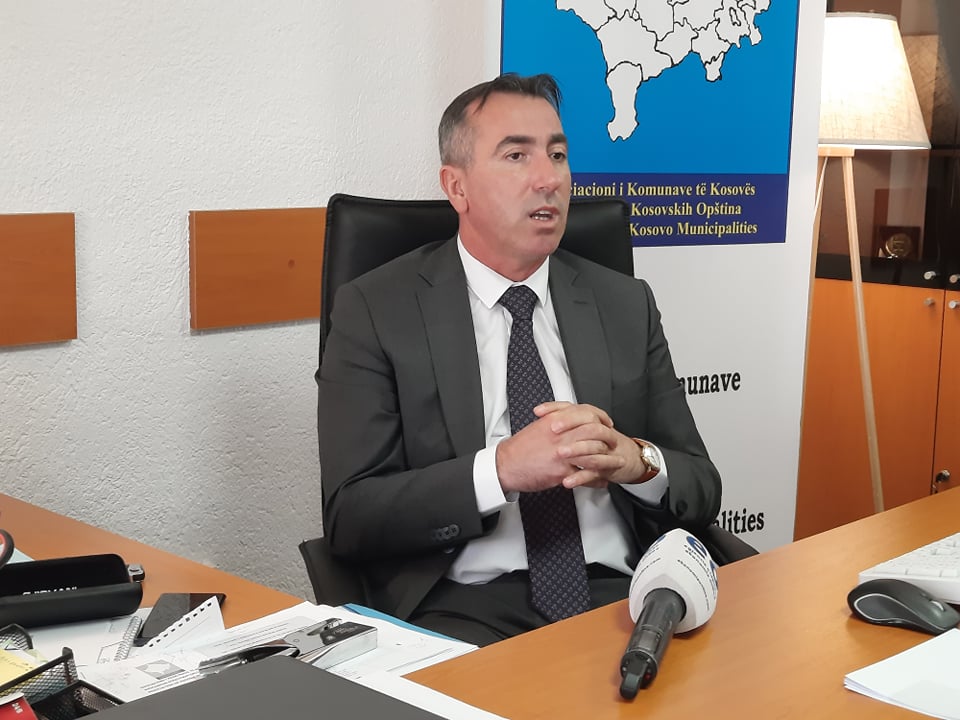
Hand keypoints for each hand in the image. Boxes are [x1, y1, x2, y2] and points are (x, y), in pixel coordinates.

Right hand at [495, 402, 643, 492]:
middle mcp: (560, 436)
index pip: (586, 413)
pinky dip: (596, 479)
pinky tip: (602, 481)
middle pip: (594, 432)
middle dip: (608, 438)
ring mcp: (562, 454)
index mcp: (555, 421)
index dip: (600, 417)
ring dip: (608, 460)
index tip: (606, 422)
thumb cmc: (520, 448)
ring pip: (594, 453)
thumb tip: (572, 418)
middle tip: (615, 442)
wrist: (505, 465)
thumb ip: (556, 418)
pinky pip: (585, 476)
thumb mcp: (539, 426)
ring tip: (616, 463)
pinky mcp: (561, 472)